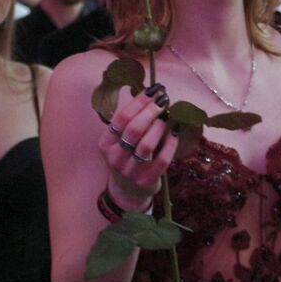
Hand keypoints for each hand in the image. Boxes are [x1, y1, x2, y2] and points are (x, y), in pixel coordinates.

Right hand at [100, 83, 174, 209]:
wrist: (127, 191)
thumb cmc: (126, 157)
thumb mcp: (120, 141)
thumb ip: (130, 122)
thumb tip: (151, 95)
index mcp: (105, 143)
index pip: (121, 118)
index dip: (139, 101)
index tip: (154, 90)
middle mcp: (114, 157)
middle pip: (133, 129)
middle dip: (151, 111)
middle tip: (164, 100)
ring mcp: (130, 171)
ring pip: (146, 145)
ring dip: (159, 128)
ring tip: (167, 117)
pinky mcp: (146, 180)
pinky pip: (161, 160)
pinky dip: (170, 144)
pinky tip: (175, 133)